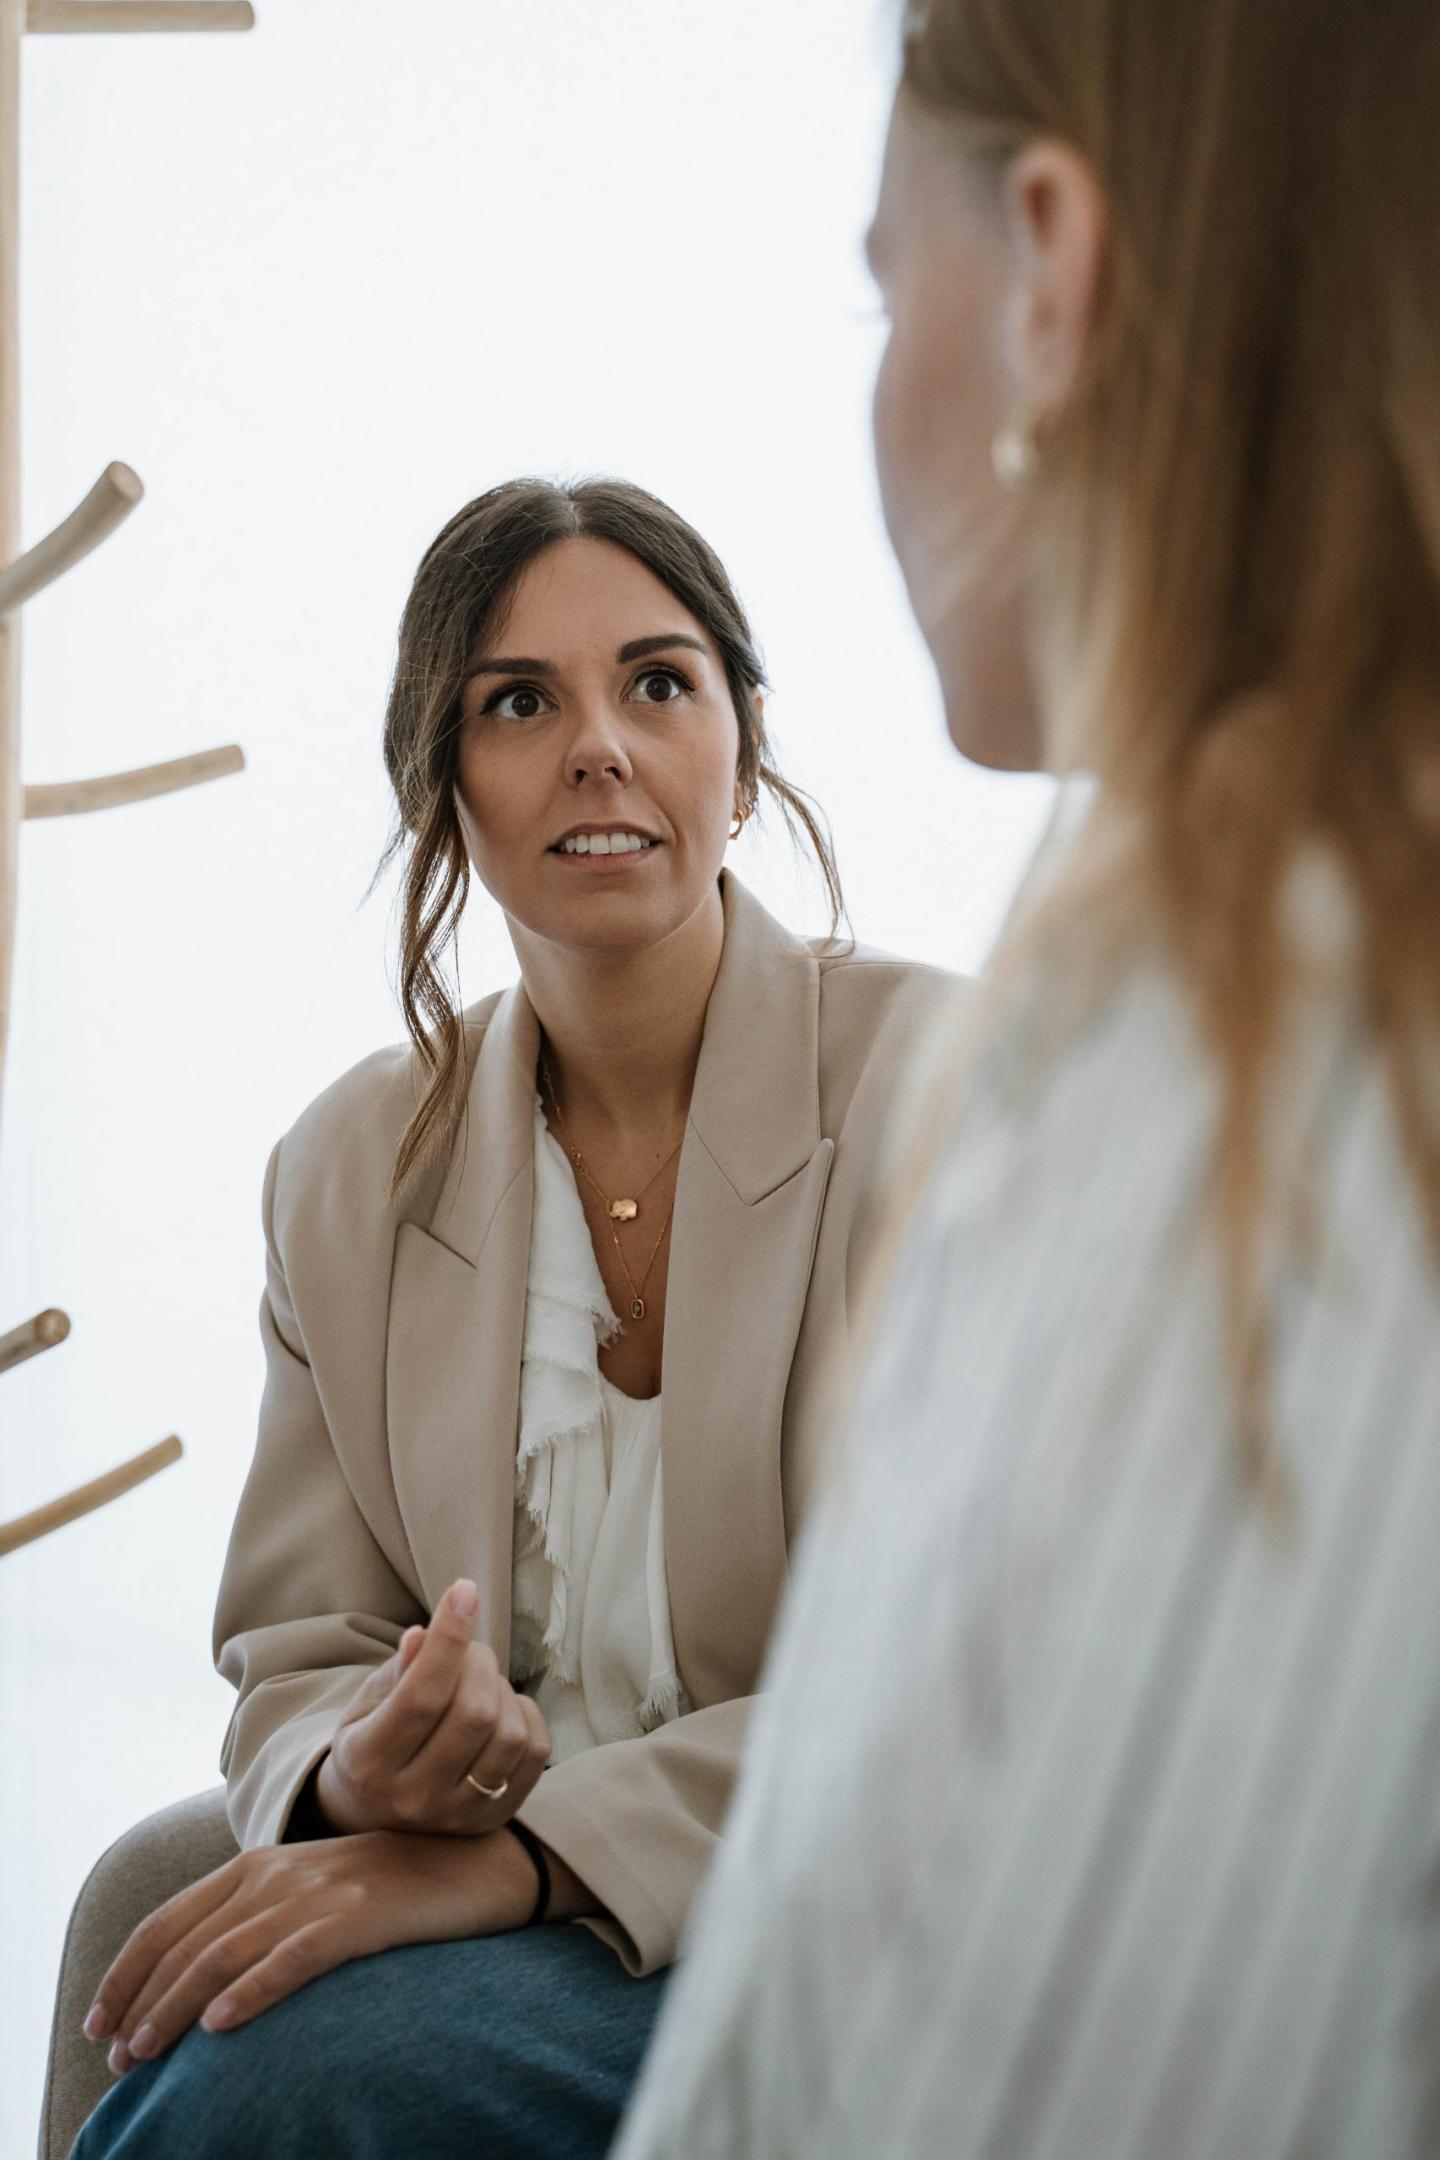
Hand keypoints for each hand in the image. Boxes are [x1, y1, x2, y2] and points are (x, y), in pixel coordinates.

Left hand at [83, 1826, 538, 2074]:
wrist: (474, 1863)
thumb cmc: (389, 1887)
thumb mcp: (312, 1890)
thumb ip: (259, 1917)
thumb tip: (199, 1983)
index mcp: (259, 1865)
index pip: (168, 1920)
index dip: (125, 1972)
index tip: (98, 2022)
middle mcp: (277, 1873)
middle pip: (185, 1943)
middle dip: (140, 2002)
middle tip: (116, 2058)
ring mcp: (317, 1892)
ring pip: (224, 1954)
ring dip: (174, 2007)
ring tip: (145, 2052)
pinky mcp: (358, 1917)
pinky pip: (292, 1958)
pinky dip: (250, 1991)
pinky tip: (222, 2025)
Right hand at [317, 1578, 549, 1836]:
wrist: (372, 1812)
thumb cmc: (371, 1738)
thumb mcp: (368, 1702)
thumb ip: (399, 1671)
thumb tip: (425, 1635)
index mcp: (369, 1762)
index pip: (421, 1696)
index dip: (449, 1638)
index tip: (464, 1591)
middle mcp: (412, 1799)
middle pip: (473, 1714)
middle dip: (479, 1661)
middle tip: (469, 1650)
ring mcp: (456, 1816)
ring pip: (509, 1734)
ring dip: (502, 1689)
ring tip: (481, 1683)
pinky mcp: (491, 1821)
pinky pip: (536, 1754)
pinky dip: (526, 1715)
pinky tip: (501, 1709)